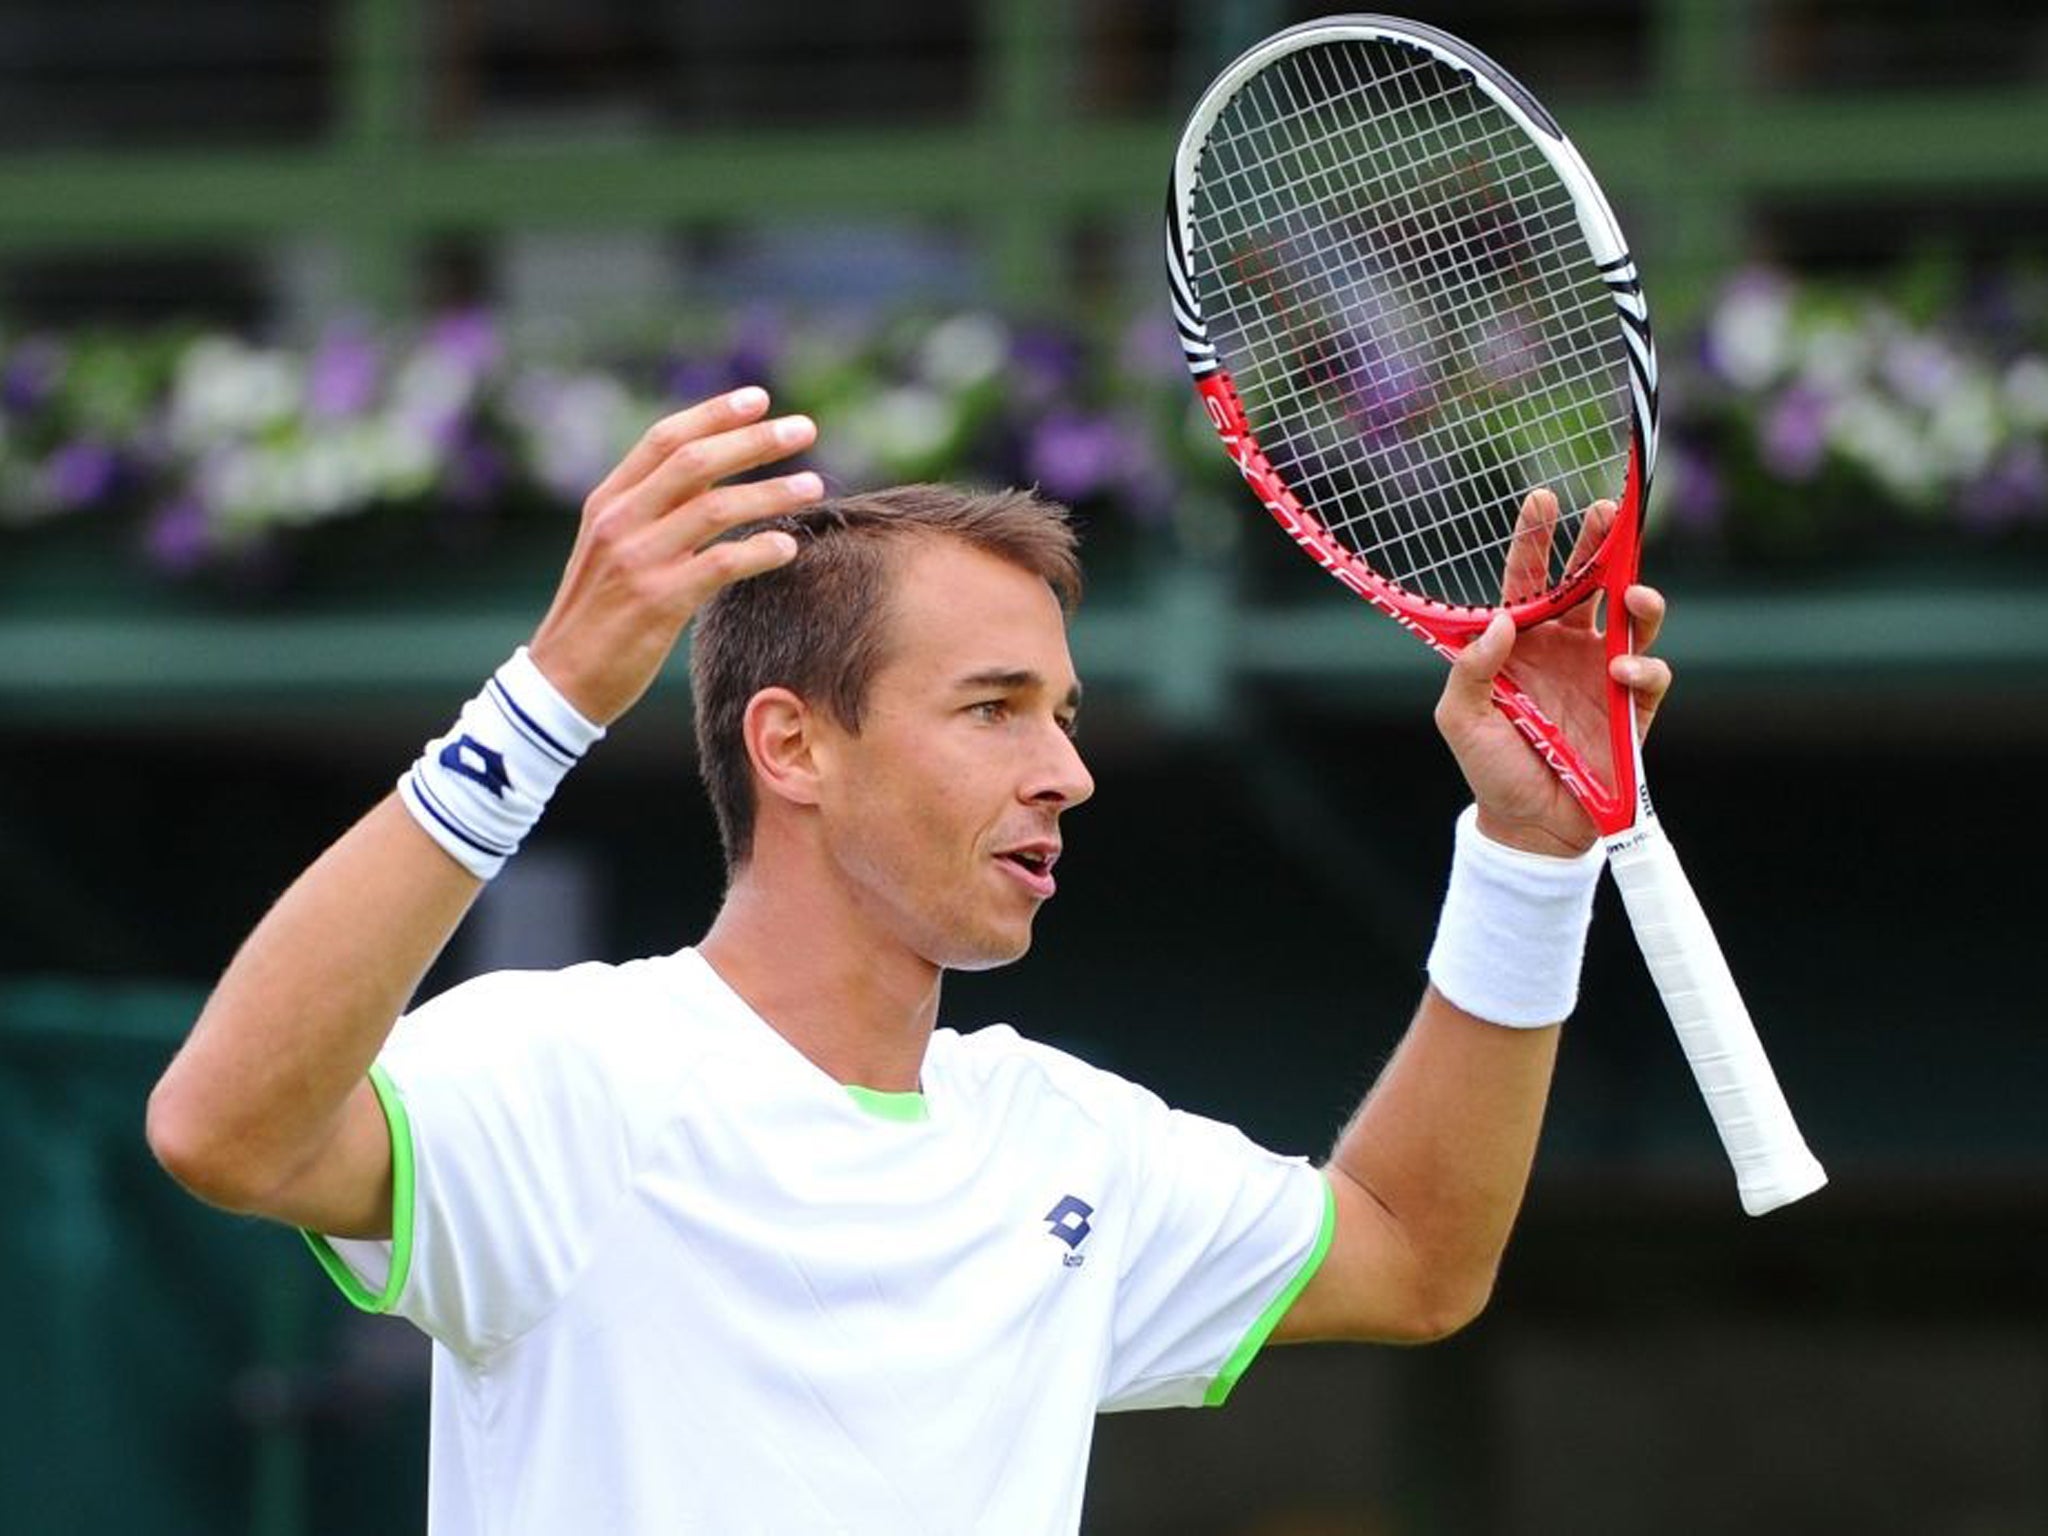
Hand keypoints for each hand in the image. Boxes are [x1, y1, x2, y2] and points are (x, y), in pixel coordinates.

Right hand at [527, 387, 822, 724]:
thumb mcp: (611, 549)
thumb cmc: (597, 615)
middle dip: (755, 440)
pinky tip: (789, 548)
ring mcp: (638, 559)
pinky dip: (759, 551)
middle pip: (696, 461)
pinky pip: (720, 564)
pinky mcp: (658, 601)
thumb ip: (652, 511)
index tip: (760, 398)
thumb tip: (711, 476)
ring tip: (813, 485)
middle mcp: (620, 521)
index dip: (714, 413)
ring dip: (770, 492)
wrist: (560, 681)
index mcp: (607, 502)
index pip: (664, 439)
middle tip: (804, 429)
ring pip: (715, 508)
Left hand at [1432, 490, 1672, 855]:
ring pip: (1633, 618)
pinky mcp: (1633, 708)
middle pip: (1589, 583)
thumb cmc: (1490, 766)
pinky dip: (1642, 667)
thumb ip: (1472, 667)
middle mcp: (1566, 648)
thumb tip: (1500, 621)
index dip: (1535, 540)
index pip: (1529, 581)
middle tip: (1606, 512)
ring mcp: (1603, 675)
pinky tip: (1621, 674)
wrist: (1529, 826)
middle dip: (1600, 544)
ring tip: (1632, 591)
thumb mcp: (1460, 717)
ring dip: (1639, 597)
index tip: (1542, 498)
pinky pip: (1650, 673)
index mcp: (1522, 642)